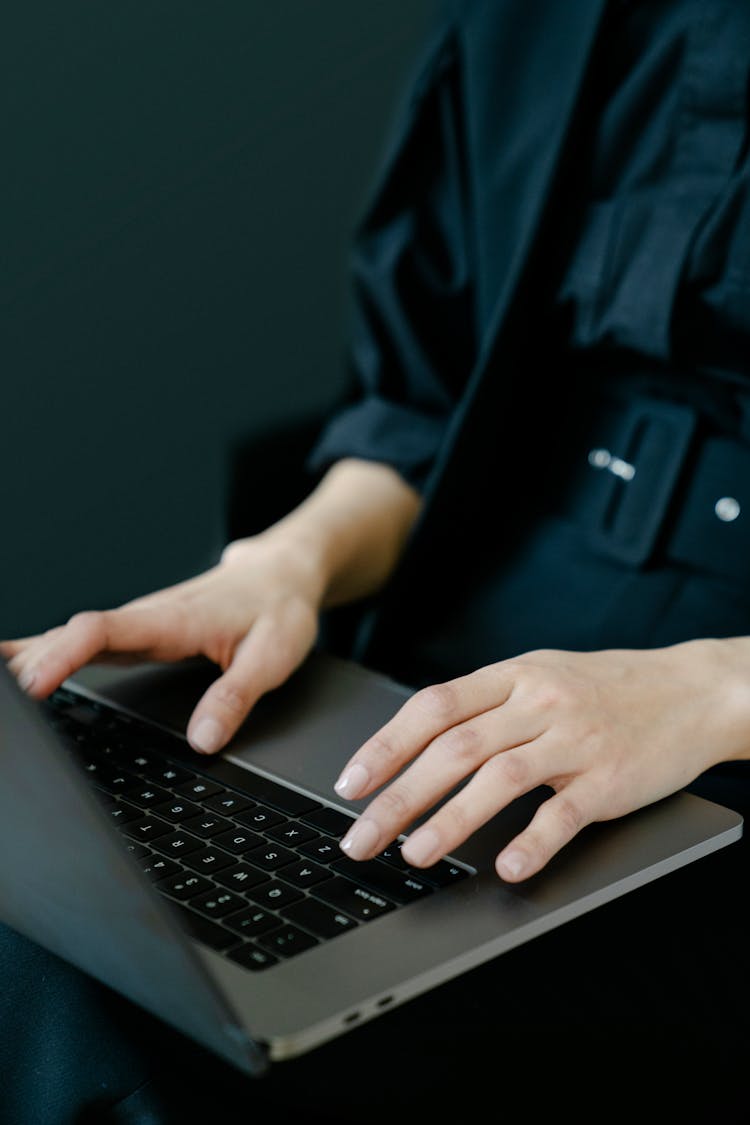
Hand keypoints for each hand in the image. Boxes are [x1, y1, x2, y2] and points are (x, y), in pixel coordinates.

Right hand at [0, 534, 323, 753]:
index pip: (102, 632)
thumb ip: (236, 698)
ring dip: (30, 658)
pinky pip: (81, 640)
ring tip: (0, 690)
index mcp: (172, 620)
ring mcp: (137, 624)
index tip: (34, 684)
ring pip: (69, 637)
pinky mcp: (137, 632)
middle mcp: (145, 618)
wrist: (282, 574)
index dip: (62, 656)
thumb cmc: (279, 608)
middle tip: (4, 705)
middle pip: (70, 637)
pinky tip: (16, 663)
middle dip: (29, 665)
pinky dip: (45, 650)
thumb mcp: (272, 658)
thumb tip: (202, 741)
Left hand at [334, 640, 749, 881]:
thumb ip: (485, 702)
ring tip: (416, 854)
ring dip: (451, 820)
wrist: (692, 690)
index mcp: (512, 677)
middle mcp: (537, 703)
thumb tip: (417, 738)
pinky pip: (565, 813)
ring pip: (500, 778)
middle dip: (399, 797)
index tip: (351, 784)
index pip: (433, 707)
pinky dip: (533, 841)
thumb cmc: (607, 687)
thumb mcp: (540, 674)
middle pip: (454, 748)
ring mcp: (575, 739)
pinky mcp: (610, 777)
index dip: (386, 746)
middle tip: (362, 837)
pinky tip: (506, 866)